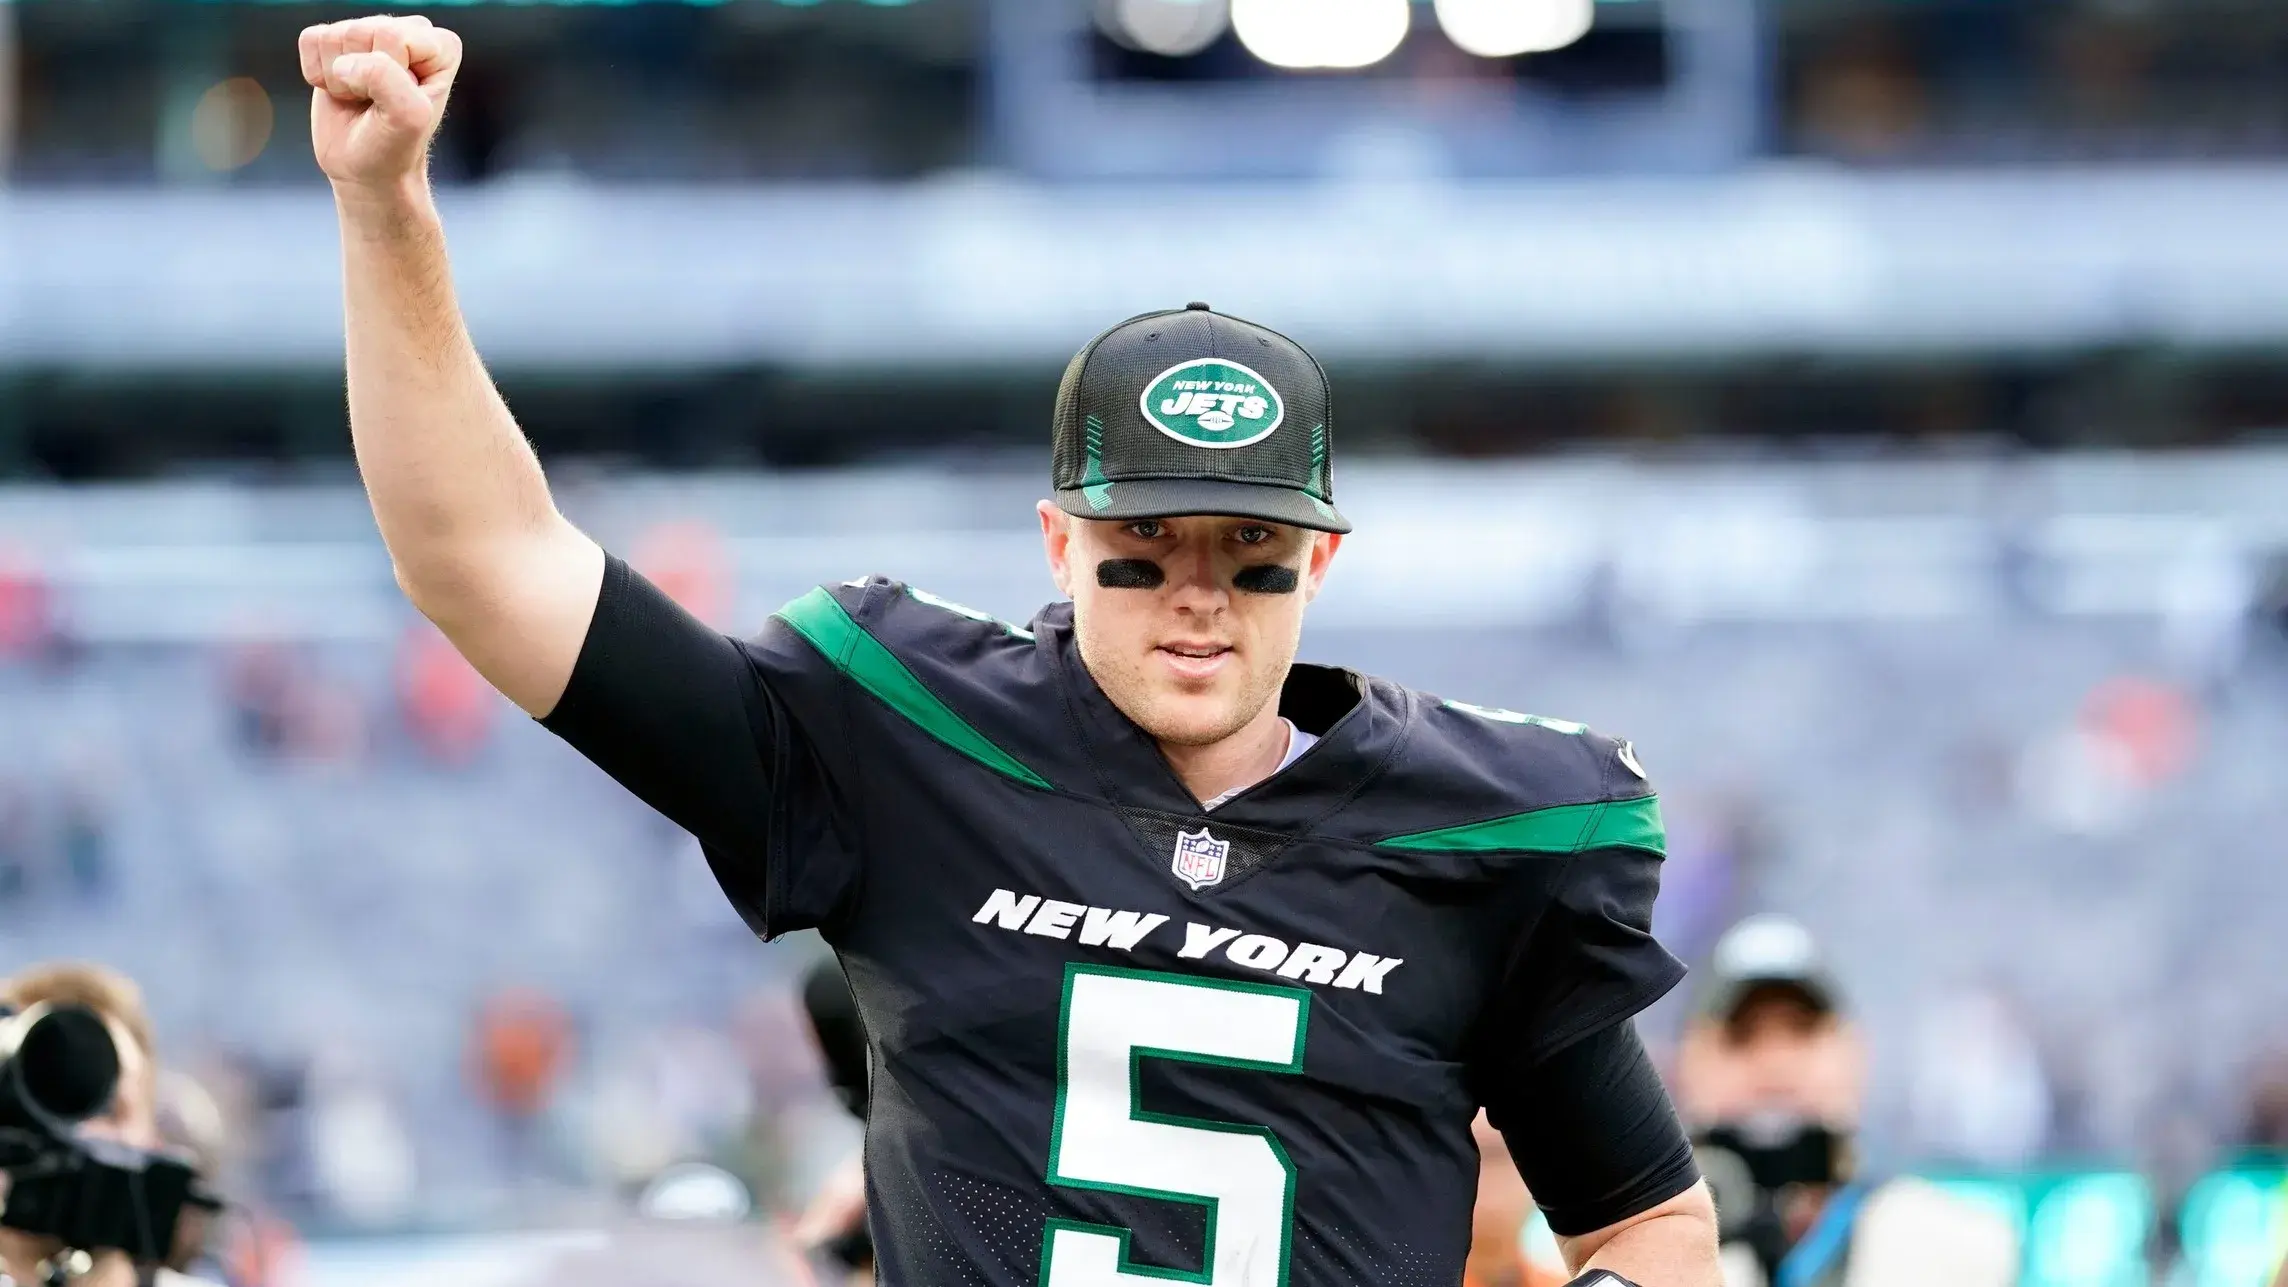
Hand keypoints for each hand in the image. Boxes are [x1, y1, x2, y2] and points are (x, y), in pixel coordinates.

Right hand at [299, 14, 462, 192]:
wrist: (365, 168)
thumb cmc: (394, 146)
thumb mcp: (408, 118)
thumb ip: (386, 79)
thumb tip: (345, 63)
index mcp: (440, 46)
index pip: (394, 36)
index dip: (387, 76)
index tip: (396, 103)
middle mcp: (408, 32)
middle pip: (360, 32)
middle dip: (360, 77)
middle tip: (374, 103)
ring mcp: (370, 34)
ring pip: (333, 36)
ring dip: (338, 79)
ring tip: (359, 98)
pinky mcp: (335, 43)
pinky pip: (310, 40)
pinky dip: (317, 73)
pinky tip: (340, 90)